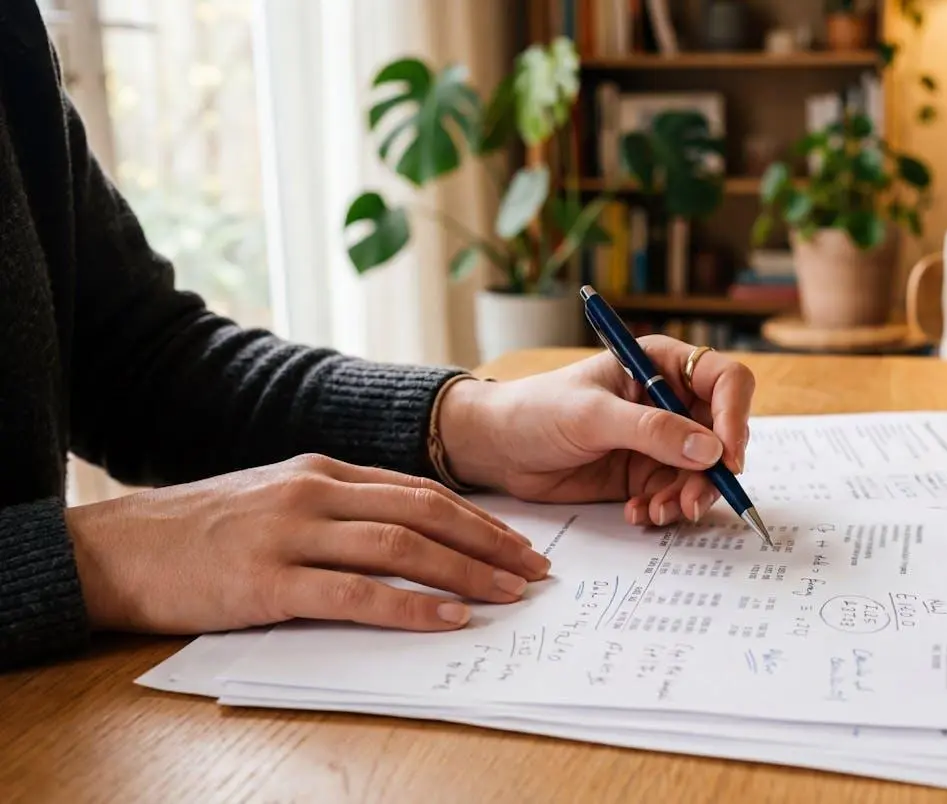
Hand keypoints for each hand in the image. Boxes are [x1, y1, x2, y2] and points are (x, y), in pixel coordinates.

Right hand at [66, 454, 552, 634]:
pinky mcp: (268, 580)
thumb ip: (337, 507)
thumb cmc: (200, 531)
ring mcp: (291, 534)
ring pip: (401, 546)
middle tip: (535, 570)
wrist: (117, 549)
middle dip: (489, 542)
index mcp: (322, 470)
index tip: (520, 543)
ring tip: (509, 593)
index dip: (478, 518)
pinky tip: (447, 617)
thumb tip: (407, 530)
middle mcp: (315, 492)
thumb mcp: (276, 498)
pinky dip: (409, 605)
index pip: (421, 490)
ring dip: (465, 571)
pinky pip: (355, 593)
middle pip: (426, 512)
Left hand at [438, 336, 755, 526]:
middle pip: (722, 435)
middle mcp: (670, 401)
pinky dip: (666, 508)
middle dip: (712, 473)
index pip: (725, 381)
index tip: (728, 455)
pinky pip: (676, 494)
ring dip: (688, 497)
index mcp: (662, 365)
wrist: (498, 448)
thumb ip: (651, 431)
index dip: (735, 416)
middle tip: (690, 502)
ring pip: (703, 472)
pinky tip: (638, 514)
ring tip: (656, 513)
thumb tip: (709, 450)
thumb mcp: (592, 416)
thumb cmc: (537, 410)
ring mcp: (661, 440)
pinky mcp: (646, 473)